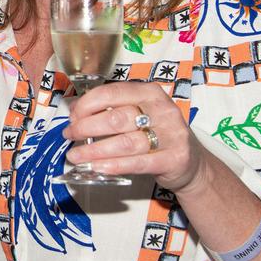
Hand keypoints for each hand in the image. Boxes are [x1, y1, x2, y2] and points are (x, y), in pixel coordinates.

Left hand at [62, 81, 208, 191]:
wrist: (191, 162)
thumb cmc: (157, 134)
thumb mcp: (137, 114)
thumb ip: (110, 109)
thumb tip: (73, 109)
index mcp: (150, 93)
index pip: (111, 93)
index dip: (86, 105)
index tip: (72, 117)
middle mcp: (163, 111)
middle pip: (116, 118)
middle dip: (86, 128)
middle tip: (69, 136)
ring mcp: (171, 135)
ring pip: (125, 142)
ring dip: (95, 150)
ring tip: (75, 156)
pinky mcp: (175, 159)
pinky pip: (139, 163)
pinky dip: (115, 165)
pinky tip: (98, 167)